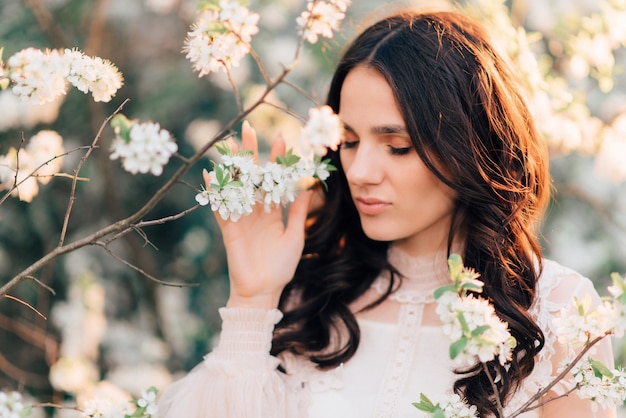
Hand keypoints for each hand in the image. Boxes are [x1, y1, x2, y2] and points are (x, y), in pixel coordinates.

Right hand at [208, 121, 313, 308]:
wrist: (263, 290)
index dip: (276, 160)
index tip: (281, 139)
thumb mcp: (295, 235)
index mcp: (272, 212)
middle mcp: (255, 210)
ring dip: (232, 165)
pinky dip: (214, 191)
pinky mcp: (228, 228)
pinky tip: (209, 174)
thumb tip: (310, 189)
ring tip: (229, 144)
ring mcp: (240, 218)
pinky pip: (220, 207)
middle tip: (247, 128)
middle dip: (250, 153)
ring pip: (235, 185)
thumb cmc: (281, 266)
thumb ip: (298, 212)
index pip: (273, 180)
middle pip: (251, 176)